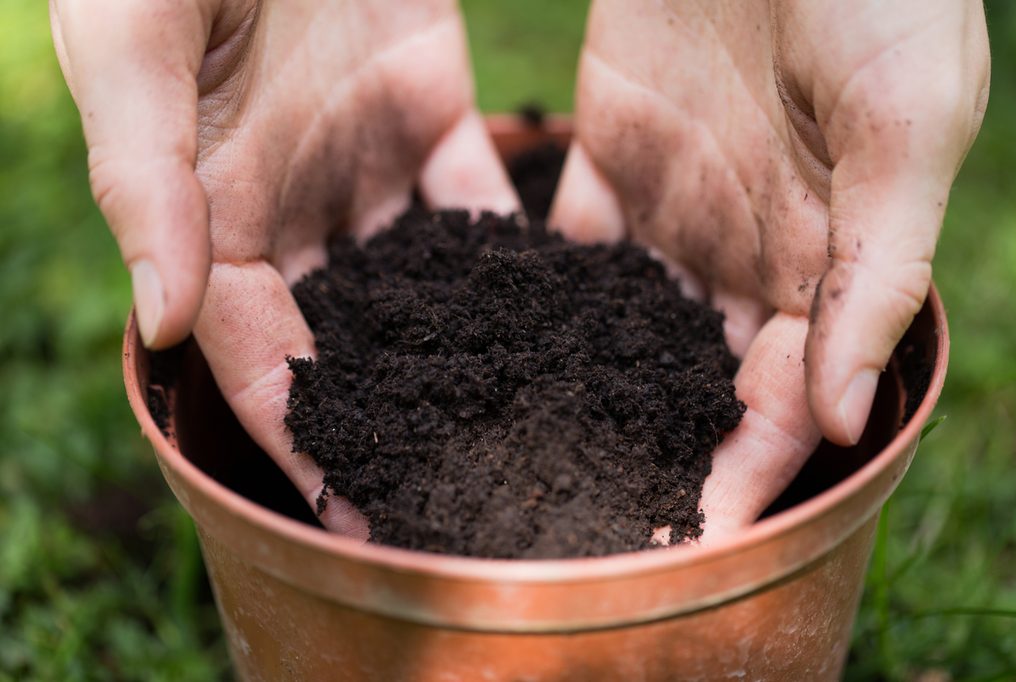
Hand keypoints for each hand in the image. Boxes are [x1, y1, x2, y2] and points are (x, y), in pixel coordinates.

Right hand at [52, 0, 518, 533]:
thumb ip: (148, 181)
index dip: (304, 437)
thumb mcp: (136, 42)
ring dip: (467, 354)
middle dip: (399, 422)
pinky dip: (512, 255)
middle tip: (461, 500)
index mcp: (217, 211)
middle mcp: (294, 205)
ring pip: (423, 283)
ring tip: (526, 430)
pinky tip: (560, 313)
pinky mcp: (428, 111)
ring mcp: (363, 163)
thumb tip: (166, 325)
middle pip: (352, 340)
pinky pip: (476, 198)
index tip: (356, 515)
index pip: (262, 353)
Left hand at [552, 0, 988, 540]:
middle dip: (646, 448)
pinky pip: (563, 248)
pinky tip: (484, 351)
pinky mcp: (611, 159)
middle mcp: (744, 252)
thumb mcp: (902, 122)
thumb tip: (839, 416)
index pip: (783, 394)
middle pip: (691, 380)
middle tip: (580, 517)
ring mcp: (674, 210)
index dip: (743, 467)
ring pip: (619, 328)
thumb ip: (874, 270)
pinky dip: (531, 299)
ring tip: (514, 456)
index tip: (688, 535)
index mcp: (824, 258)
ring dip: (575, 390)